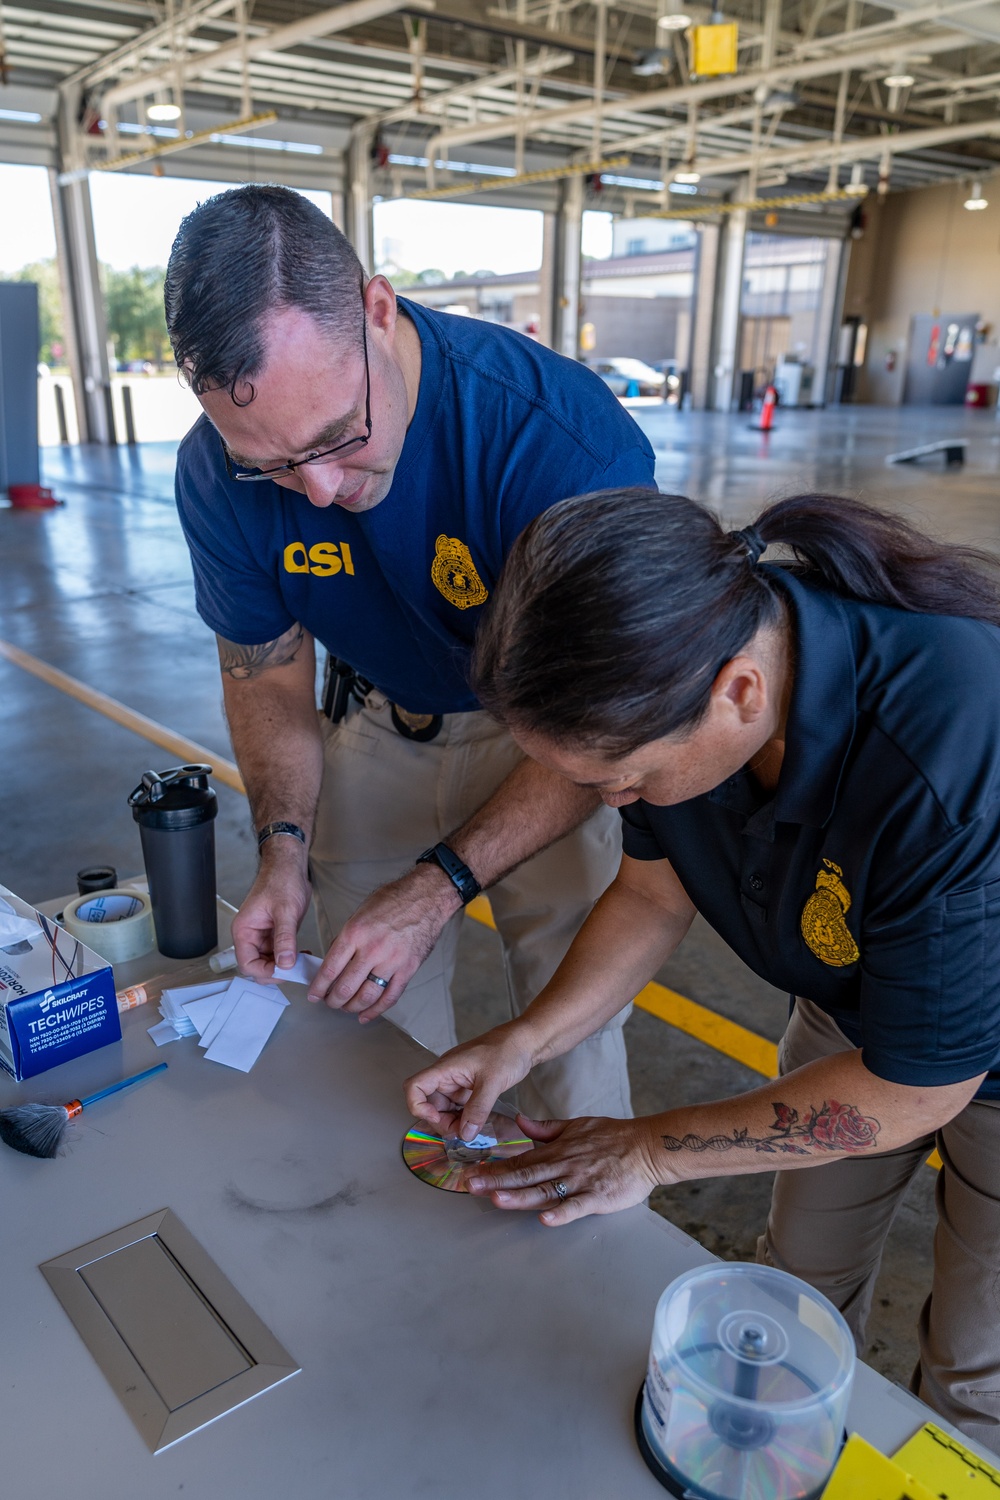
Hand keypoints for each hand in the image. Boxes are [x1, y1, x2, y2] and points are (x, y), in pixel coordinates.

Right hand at [232, 840, 311, 982]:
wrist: (289, 867)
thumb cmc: (281, 880)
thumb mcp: (285, 911)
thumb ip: (284, 938)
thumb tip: (284, 963)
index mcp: (244, 930)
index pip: (247, 964)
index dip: (264, 972)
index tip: (283, 971)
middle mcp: (251, 935)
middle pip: (257, 967)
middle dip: (276, 971)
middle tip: (295, 969)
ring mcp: (263, 936)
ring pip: (270, 962)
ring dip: (285, 965)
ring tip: (302, 962)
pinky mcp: (275, 934)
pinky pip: (280, 953)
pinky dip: (290, 957)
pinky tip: (302, 955)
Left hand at [307, 864, 460, 1021]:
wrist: (426, 897)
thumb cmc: (394, 900)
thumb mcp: (360, 912)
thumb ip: (347, 938)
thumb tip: (335, 960)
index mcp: (355, 933)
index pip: (330, 969)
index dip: (319, 987)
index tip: (314, 994)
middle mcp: (371, 950)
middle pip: (346, 987)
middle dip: (333, 1000)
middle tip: (329, 1002)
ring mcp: (391, 962)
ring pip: (366, 996)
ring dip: (352, 1007)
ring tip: (345, 1008)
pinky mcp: (408, 969)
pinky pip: (390, 996)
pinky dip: (376, 1010)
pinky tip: (366, 1015)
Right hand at [404, 1024, 534, 1139]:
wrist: (524, 1042)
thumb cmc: (507, 1051)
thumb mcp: (492, 1082)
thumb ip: (478, 1109)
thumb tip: (465, 1134)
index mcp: (446, 1068)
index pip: (415, 1087)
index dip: (418, 1106)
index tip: (436, 1119)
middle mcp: (447, 1076)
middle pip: (429, 1103)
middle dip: (441, 1121)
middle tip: (461, 1132)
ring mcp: (457, 1082)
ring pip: (443, 1108)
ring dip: (452, 1122)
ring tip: (470, 1130)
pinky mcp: (468, 1088)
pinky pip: (457, 1107)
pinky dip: (462, 1118)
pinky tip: (474, 1124)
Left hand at [466, 1114, 663, 1225]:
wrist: (646, 1146)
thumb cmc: (613, 1136)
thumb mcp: (576, 1125)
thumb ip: (545, 1128)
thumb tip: (520, 1122)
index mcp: (556, 1150)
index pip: (520, 1161)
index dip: (495, 1168)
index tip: (472, 1173)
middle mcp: (564, 1166)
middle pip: (525, 1175)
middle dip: (496, 1181)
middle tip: (471, 1186)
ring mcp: (580, 1182)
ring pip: (545, 1191)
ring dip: (520, 1196)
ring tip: (497, 1199)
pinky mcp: (598, 1196)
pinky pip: (577, 1206)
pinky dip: (561, 1213)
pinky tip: (545, 1220)